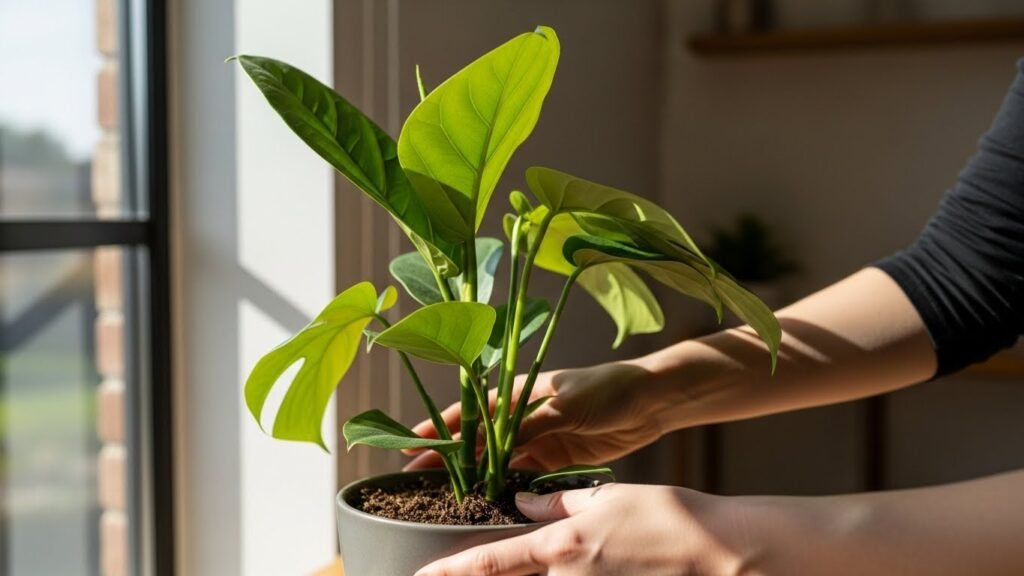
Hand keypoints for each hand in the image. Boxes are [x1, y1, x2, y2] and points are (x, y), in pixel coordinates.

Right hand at [404, 361, 667, 470]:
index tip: (409, 442)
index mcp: (516, 393)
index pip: (468, 411)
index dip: (438, 427)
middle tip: (414, 479)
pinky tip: (487, 503)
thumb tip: (493, 444)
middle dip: (446, 457)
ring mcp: (537, 438)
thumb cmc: (607, 389)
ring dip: (472, 476)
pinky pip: (521, 475)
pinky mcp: (555, 458)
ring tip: (442, 496)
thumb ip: (528, 426)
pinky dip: (504, 488)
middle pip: (475, 440)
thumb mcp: (564, 405)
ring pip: (495, 461)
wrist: (650, 401)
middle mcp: (520, 416)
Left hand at [414, 483, 753, 575]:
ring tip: (579, 551)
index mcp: (561, 547)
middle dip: (492, 574)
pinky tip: (601, 564)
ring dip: (537, 574)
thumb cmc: (671, 518)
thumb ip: (560, 503)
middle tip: (509, 557)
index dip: (451, 572)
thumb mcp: (609, 497)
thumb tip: (523, 501)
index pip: (490, 564)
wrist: (723, 555)